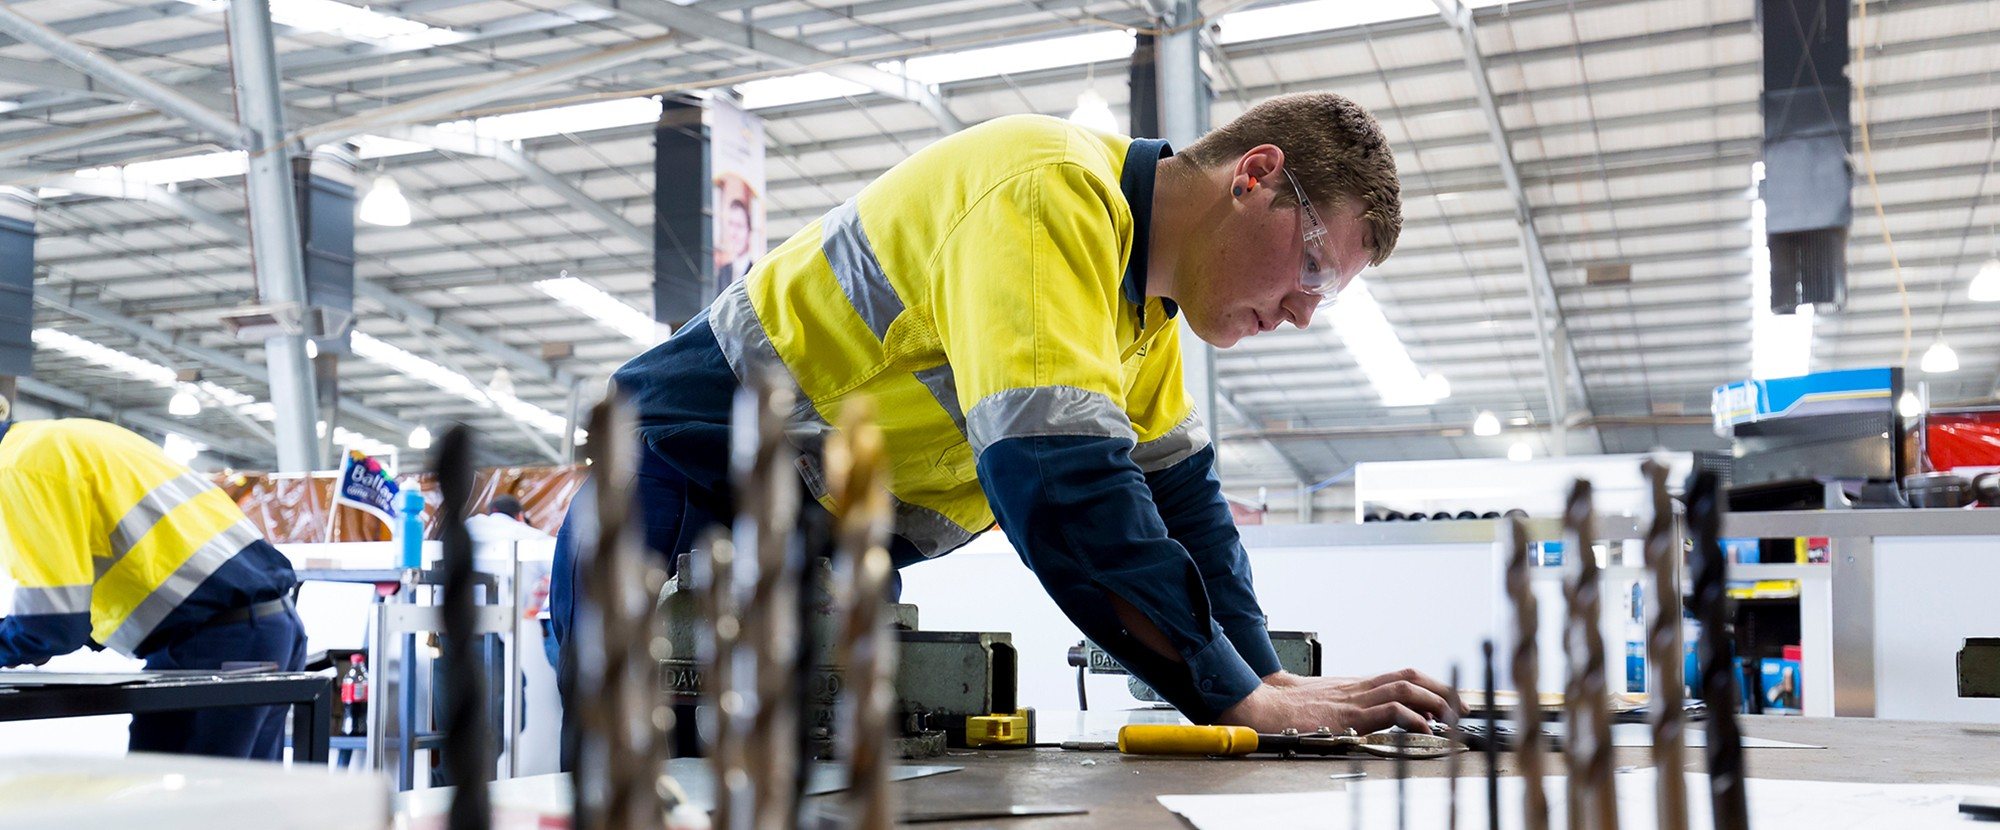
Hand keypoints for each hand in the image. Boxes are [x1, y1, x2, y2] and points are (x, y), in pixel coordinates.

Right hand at [1225, 668, 1463, 734]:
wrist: (1261, 706)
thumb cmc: (1281, 704)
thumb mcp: (1315, 698)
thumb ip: (1335, 703)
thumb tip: (1342, 712)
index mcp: (1354, 685)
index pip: (1400, 676)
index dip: (1428, 684)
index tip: (1446, 698)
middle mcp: (1358, 687)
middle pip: (1409, 677)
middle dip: (1441, 689)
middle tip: (1461, 706)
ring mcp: (1354, 699)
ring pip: (1405, 689)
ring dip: (1434, 701)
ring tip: (1450, 716)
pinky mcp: (1349, 715)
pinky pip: (1389, 711)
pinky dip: (1411, 718)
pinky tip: (1423, 728)